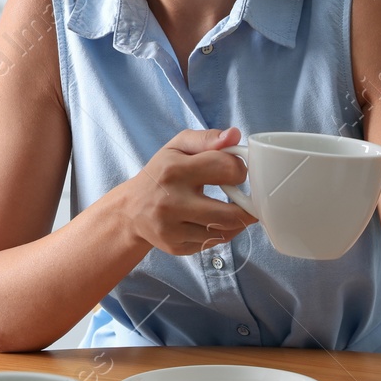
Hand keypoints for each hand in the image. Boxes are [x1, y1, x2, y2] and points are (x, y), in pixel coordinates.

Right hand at [112, 127, 254, 255]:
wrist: (130, 210)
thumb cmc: (161, 173)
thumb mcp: (178, 147)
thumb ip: (207, 138)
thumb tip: (235, 135)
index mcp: (175, 169)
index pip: (226, 168)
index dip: (239, 169)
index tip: (236, 172)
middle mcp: (171, 201)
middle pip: (230, 214)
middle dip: (248, 209)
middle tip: (249, 202)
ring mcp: (172, 228)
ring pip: (223, 232)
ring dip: (237, 223)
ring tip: (234, 211)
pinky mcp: (174, 246)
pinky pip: (212, 244)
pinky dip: (221, 233)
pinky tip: (215, 222)